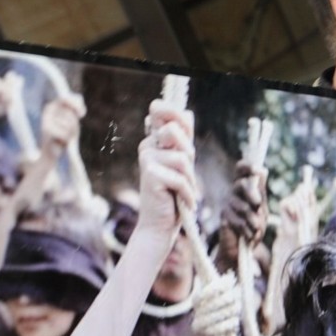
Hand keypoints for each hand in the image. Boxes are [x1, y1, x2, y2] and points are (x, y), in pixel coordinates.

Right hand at [39, 94, 85, 154]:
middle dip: (74, 125)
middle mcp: (47, 111)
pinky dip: (67, 140)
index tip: (82, 115)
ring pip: (70, 125)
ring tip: (62, 137)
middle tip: (67, 132)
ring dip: (71, 134)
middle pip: (71, 115)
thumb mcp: (70, 121)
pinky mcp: (47, 131)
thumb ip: (75, 109)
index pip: (66, 98)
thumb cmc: (62, 135)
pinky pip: (67, 134)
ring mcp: (46, 120)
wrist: (48, 154)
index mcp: (51, 106)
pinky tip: (59, 142)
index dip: (77, 104)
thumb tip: (79, 101)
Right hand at [136, 101, 195, 237]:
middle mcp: (147, 146)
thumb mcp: (183, 164)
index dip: (177, 117)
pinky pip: (181, 178)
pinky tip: (185, 203)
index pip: (163, 111)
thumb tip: (188, 112)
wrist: (159, 224)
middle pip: (174, 129)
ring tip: (183, 192)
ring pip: (182, 157)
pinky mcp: (149, 174)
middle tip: (185, 175)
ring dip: (190, 179)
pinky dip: (188, 193)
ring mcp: (146, 159)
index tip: (185, 139)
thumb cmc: (173, 194)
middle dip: (188, 154)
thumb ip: (183, 141)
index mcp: (153, 140)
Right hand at [221, 160, 268, 245]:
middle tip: (257, 204)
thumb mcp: (261, 210)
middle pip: (241, 184)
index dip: (247, 166)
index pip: (242, 171)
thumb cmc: (253, 228)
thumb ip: (261, 192)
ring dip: (253, 219)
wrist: (241, 251)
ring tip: (255, 228)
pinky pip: (238, 219)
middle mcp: (235, 194)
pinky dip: (247, 229)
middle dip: (251, 193)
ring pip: (242, 205)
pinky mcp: (224, 217)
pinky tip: (247, 235)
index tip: (256, 169)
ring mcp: (228, 205)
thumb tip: (263, 170)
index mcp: (246, 189)